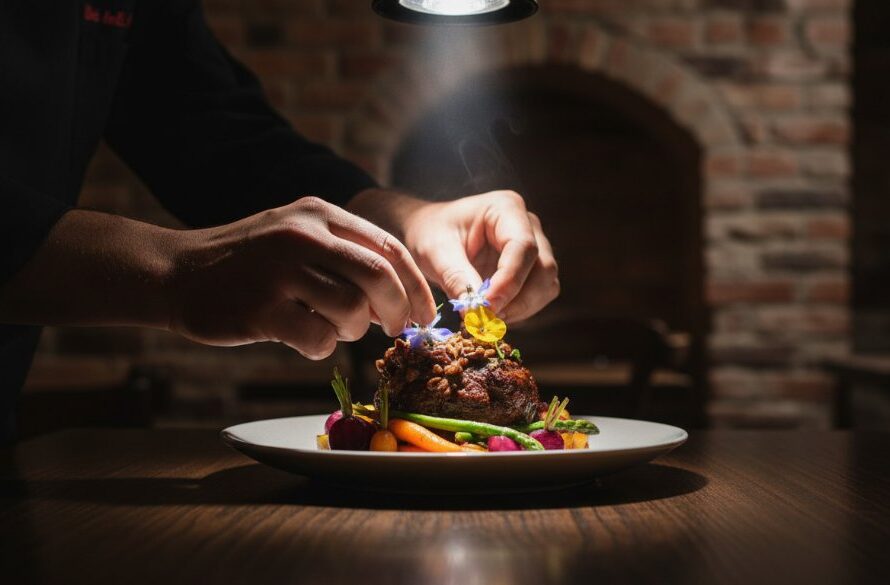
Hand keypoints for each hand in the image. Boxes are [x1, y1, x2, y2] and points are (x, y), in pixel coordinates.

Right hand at [170, 197, 436, 358]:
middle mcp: (302, 236)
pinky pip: (318, 339)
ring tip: (330, 327)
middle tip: (395, 331)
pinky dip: (321, 347)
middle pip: (378, 277)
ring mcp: (279, 272)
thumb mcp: (295, 235)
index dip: (416, 286)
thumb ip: (345, 255)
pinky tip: (303, 338)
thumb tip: (399, 296)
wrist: (175, 272)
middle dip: (397, 310)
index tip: (424, 314)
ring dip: (352, 330)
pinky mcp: (259, 310)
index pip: (389, 248)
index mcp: (319, 214)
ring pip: (351, 310)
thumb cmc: (247, 261)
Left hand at [349, 189, 558, 321]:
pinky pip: (538, 295)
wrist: (430, 233)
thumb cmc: (431, 233)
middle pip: (543, 268)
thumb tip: (476, 312)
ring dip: (520, 308)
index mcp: (506, 208)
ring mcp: (535, 247)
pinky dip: (519, 310)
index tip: (487, 308)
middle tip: (485, 319)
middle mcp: (528, 225)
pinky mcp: (531, 269)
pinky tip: (492, 313)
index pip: (523, 247)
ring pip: (546, 285)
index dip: (509, 281)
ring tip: (486, 317)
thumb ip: (456, 278)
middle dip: (518, 300)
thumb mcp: (435, 252)